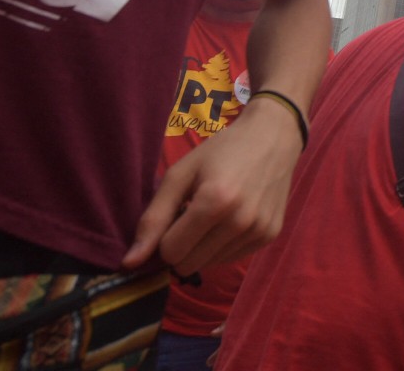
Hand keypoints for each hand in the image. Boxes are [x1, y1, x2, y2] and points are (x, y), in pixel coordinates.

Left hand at [123, 92, 302, 274]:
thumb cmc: (221, 151)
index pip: (170, 252)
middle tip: (192, 216)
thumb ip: (153, 218)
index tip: (176, 214)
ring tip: (214, 215)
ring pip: (209, 265)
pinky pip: (230, 259)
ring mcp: (259, 231)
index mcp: (215, 202)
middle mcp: (240, 222)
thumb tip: (130, 263)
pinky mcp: (269, 237)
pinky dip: (223, 245)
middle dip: (182, 246)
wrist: (273, 136)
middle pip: (188, 265)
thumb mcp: (180, 174)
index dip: (165, 236)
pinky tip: (232, 219)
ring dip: (203, 247)